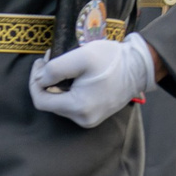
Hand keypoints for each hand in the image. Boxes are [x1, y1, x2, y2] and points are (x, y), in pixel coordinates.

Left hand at [27, 35, 158, 128]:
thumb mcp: (81, 57)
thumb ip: (55, 69)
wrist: (140, 67)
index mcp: (78, 108)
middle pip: (50, 103)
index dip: (35, 82)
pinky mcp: (95, 114)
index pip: (41, 101)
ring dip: (57, 85)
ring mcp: (90, 119)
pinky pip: (73, 104)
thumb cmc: (113, 61)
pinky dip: (69, 91)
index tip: (41, 63)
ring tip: (64, 66)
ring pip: (61, 104)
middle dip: (46, 81)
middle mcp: (83, 119)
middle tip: (51, 60)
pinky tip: (75, 76)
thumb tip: (40, 79)